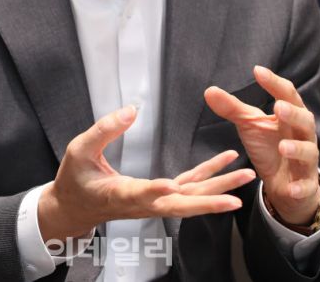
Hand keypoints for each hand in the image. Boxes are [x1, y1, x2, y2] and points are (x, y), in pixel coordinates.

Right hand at [38, 105, 255, 242]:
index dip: (155, 190)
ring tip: (245, 177)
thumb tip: (131, 110)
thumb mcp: (78, 150)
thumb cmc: (75, 179)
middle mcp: (142, 203)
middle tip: (236, 194)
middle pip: (180, 205)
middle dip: (209, 199)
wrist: (74, 209)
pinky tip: (226, 165)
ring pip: (190, 199)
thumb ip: (103, 130)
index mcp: (118, 193)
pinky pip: (188, 188)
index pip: (140, 193)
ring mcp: (152, 202)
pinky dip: (208, 178)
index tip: (169, 185)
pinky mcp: (158, 196)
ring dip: (218, 189)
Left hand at [204, 66, 319, 225]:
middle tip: (277, 107)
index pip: (286, 94)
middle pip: (304, 120)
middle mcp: (302, 134)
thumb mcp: (249, 125)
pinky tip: (291, 189)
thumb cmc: (268, 146)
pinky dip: (299, 187)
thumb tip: (209, 90)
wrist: (283, 183)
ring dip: (297, 148)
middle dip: (292, 114)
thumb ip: (232, 108)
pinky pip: (306, 185)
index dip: (274, 83)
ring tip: (283, 147)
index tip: (257, 70)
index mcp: (289, 115)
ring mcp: (307, 160)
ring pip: (309, 152)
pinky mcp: (305, 184)